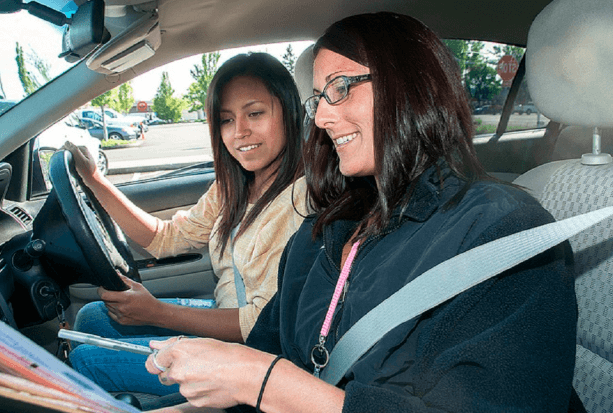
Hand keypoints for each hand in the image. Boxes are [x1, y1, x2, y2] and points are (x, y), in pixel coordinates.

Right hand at [61, 140, 97, 181]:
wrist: (94, 180)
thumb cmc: (88, 171)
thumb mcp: (80, 160)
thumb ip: (74, 150)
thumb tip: (66, 142)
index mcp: (83, 148)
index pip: (68, 145)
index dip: (62, 150)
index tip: (57, 157)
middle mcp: (83, 150)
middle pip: (69, 149)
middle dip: (63, 154)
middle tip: (60, 161)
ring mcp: (82, 155)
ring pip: (70, 154)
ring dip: (65, 158)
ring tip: (63, 163)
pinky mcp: (81, 160)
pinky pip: (72, 158)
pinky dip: (69, 161)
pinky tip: (68, 165)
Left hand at [99, 275, 160, 325]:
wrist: (154, 313)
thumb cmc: (147, 300)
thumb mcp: (138, 286)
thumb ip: (125, 280)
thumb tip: (116, 274)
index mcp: (126, 298)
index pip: (104, 295)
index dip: (101, 290)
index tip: (104, 288)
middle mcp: (122, 308)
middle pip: (105, 300)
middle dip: (107, 295)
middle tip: (115, 293)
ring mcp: (121, 316)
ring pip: (108, 307)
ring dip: (110, 303)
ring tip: (120, 301)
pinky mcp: (121, 321)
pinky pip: (111, 314)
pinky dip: (114, 310)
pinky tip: (122, 308)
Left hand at [146, 337, 270, 408]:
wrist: (248, 375)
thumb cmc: (231, 355)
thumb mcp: (203, 342)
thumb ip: (175, 344)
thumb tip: (155, 344)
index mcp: (179, 351)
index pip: (154, 360)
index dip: (159, 361)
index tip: (163, 361)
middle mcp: (178, 371)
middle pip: (165, 375)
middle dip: (175, 372)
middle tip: (195, 366)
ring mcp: (185, 389)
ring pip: (180, 386)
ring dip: (189, 381)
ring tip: (210, 374)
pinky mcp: (194, 401)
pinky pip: (191, 396)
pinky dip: (199, 391)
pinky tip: (212, 383)